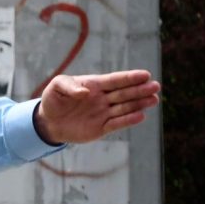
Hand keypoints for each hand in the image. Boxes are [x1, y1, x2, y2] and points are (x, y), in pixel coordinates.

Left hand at [32, 71, 160, 145]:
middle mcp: (103, 98)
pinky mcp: (101, 128)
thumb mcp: (56, 87)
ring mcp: (103, 113)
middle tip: (156, 87)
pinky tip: (140, 116)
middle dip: (140, 90)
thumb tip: (85, 92)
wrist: (48, 122)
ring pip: (125, 108)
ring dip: (139, 104)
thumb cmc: (53, 100)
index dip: (130, 78)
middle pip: (125, 93)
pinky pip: (116, 123)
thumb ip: (69, 86)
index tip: (145, 75)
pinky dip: (128, 120)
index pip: (115, 80)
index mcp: (95, 84)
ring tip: (154, 100)